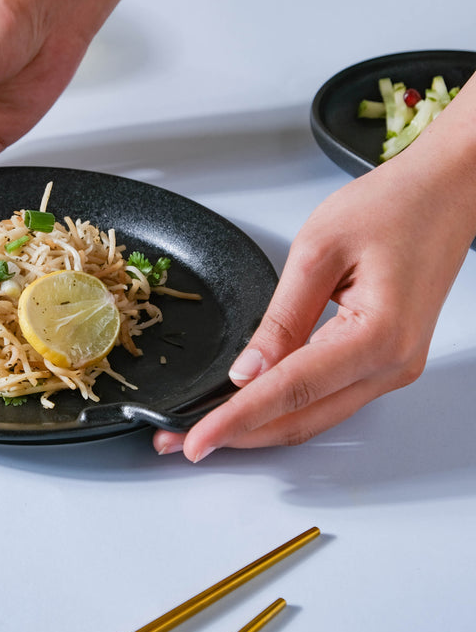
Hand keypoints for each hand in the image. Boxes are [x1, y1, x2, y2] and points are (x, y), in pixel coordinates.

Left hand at [153, 137, 475, 460]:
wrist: (447, 192)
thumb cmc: (395, 206)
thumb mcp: (318, 252)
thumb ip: (281, 317)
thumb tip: (248, 370)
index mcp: (377, 336)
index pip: (288, 392)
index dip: (235, 420)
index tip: (195, 439)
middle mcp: (392, 364)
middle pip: (302, 419)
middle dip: (238, 434)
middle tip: (184, 439)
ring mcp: (392, 367)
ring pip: (315, 415)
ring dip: (260, 425)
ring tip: (208, 425)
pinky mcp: (385, 358)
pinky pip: (329, 396)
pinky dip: (285, 405)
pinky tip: (252, 404)